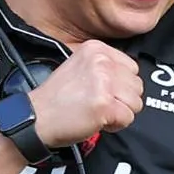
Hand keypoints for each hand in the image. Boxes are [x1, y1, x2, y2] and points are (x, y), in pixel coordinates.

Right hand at [27, 39, 145, 148]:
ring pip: (136, 103)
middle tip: (97, 102)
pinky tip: (95, 119)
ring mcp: (104, 82)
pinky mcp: (105, 103)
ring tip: (96, 110)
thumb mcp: (81, 68)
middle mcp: (101, 61)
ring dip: (119, 112)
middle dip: (122, 100)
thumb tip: (132, 77)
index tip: (100, 90)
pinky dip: (115, 124)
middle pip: (137, 86)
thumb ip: (107, 68)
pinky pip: (128, 118)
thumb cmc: (59, 98)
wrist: (36, 117)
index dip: (120, 85)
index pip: (132, 68)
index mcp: (96, 49)